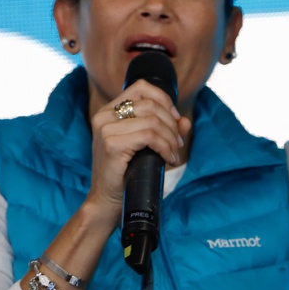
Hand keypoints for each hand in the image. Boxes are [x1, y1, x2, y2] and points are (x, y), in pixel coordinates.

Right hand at [83, 80, 190, 226]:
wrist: (107, 201)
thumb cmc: (124, 174)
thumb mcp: (145, 147)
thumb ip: (164, 131)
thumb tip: (185, 121)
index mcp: (107, 112)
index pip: (141, 87)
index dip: (164, 99)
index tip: (175, 120)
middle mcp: (103, 116)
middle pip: (150, 104)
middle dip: (172, 123)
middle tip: (178, 144)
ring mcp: (106, 129)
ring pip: (153, 121)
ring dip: (171, 138)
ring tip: (174, 153)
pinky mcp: (112, 144)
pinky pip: (150, 136)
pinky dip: (165, 147)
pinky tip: (169, 158)